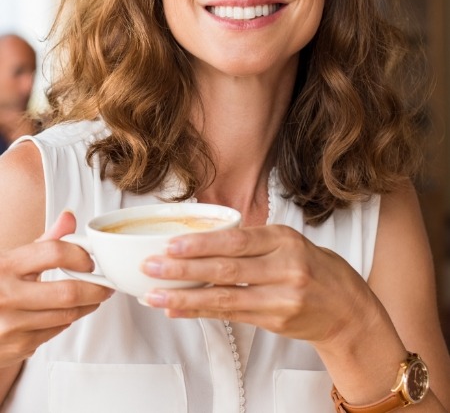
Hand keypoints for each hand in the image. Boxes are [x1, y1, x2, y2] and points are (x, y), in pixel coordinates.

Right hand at [0, 211, 112, 367]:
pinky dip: (67, 320)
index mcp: (5, 265)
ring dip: (87, 306)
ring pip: (66, 315)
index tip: (90, 260)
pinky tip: (66, 312)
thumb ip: (44, 241)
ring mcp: (10, 325)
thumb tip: (70, 217)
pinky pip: (55, 332)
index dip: (80, 255)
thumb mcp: (11, 259)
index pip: (54, 252)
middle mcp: (5, 295)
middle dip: (96, 288)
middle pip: (68, 292)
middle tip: (106, 284)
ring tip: (94, 296)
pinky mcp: (15, 347)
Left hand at [142, 224, 375, 345]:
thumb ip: (254, 242)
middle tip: (151, 267)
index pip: (237, 241)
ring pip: (224, 297)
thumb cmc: (317, 270)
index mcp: (285, 240)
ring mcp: (281, 298)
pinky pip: (231, 315)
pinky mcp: (275, 322)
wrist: (349, 310)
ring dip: (184, 297)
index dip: (202, 244)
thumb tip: (203, 242)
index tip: (172, 244)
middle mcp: (284, 268)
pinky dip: (201, 312)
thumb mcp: (290, 243)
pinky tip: (178, 310)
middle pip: (226, 269)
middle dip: (183, 268)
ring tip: (155, 295)